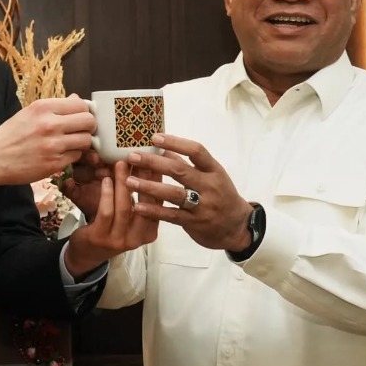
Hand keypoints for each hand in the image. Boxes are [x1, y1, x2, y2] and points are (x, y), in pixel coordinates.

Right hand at [0, 95, 94, 191]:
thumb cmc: (11, 134)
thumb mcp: (30, 112)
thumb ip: (55, 106)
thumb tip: (78, 99)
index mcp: (43, 107)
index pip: (81, 105)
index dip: (85, 111)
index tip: (81, 117)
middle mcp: (50, 124)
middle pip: (89, 122)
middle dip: (88, 127)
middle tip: (80, 131)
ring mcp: (53, 145)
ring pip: (86, 141)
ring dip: (81, 143)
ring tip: (70, 143)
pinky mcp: (54, 164)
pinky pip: (76, 157)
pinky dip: (72, 156)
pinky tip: (61, 154)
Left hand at [63, 161, 159, 277]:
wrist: (87, 253)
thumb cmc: (111, 228)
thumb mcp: (130, 216)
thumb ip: (140, 199)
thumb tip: (148, 165)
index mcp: (150, 231)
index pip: (158, 202)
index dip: (157, 179)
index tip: (156, 158)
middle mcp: (138, 238)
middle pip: (147, 204)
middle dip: (144, 178)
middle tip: (140, 157)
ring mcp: (120, 240)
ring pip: (125, 206)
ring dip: (123, 182)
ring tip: (121, 163)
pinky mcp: (102, 237)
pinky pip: (107, 212)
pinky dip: (107, 194)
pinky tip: (106, 180)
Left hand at [127, 134, 254, 252]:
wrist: (237, 227)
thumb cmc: (221, 196)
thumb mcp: (211, 176)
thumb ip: (188, 164)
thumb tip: (163, 148)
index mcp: (214, 170)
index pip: (196, 151)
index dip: (175, 142)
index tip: (154, 137)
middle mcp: (210, 187)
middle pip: (180, 171)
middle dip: (153, 162)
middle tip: (132, 157)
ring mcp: (203, 206)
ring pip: (173, 194)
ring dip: (149, 186)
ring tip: (129, 181)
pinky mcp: (194, 223)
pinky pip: (171, 216)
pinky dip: (154, 211)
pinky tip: (138, 206)